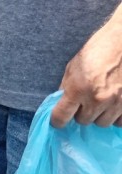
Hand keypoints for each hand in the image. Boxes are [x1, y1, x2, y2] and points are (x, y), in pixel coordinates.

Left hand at [51, 13, 121, 127]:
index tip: (58, 120)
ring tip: (101, 100)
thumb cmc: (98, 50)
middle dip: (82, 112)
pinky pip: (119, 123)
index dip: (57, 121)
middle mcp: (97, 99)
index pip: (61, 117)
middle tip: (85, 101)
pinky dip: (115, 116)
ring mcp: (117, 103)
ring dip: (99, 115)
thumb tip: (61, 105)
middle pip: (83, 121)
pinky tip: (114, 104)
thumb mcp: (74, 67)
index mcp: (78, 89)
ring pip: (102, 123)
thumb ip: (66, 88)